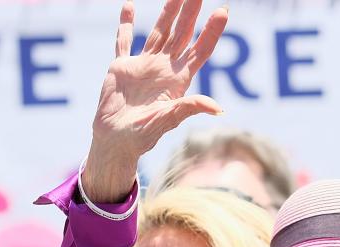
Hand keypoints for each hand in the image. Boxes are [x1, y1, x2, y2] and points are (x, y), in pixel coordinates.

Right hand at [82, 0, 228, 201]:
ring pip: (159, 32)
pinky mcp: (122, 67)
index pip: (200, 50)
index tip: (223, 11)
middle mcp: (164, 69)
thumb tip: (217, 108)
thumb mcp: (169, 120)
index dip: (212, 31)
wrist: (116, 141)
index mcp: (178, 80)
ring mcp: (143, 66)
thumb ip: (189, 108)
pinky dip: (126, 24)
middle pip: (182, 34)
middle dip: (191, 13)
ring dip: (168, 13)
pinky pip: (124, 41)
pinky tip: (131, 6)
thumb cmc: (144, 135)